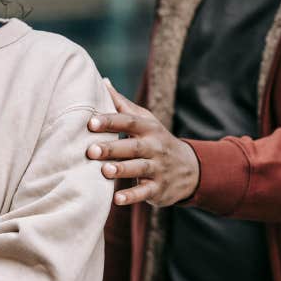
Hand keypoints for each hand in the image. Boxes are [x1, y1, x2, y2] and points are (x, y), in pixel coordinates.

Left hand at [88, 80, 199, 206]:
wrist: (190, 168)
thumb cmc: (156, 140)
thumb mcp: (146, 120)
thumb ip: (123, 105)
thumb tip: (102, 81)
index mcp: (149, 128)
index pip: (129, 121)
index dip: (110, 121)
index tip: (90, 121)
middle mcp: (154, 147)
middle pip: (133, 146)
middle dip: (112, 148)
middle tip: (91, 150)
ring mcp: (158, 168)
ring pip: (139, 169)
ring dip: (122, 170)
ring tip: (104, 171)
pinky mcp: (158, 188)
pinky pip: (145, 193)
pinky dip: (132, 196)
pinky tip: (116, 200)